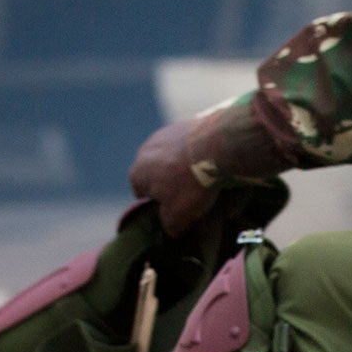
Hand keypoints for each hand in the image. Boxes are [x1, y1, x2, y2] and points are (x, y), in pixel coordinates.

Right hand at [128, 119, 217, 236]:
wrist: (215, 145)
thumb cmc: (191, 185)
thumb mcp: (178, 217)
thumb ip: (169, 225)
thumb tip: (171, 228)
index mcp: (136, 173)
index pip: (141, 194)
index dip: (158, 205)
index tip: (176, 210)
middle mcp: (144, 151)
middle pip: (156, 174)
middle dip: (170, 185)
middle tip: (191, 196)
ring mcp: (163, 134)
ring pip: (171, 158)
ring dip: (183, 168)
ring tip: (204, 179)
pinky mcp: (183, 123)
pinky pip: (188, 146)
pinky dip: (196, 154)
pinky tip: (211, 163)